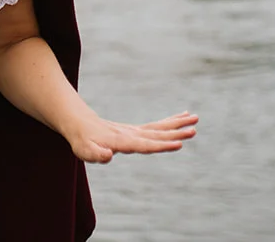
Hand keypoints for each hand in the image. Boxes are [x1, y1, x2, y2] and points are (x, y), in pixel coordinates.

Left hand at [61, 110, 198, 163]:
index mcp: (122, 141)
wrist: (79, 124)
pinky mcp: (136, 130)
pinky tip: (182, 117)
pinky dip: (170, 122)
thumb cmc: (82, 141)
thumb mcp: (84, 151)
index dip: (162, 145)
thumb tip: (109, 156)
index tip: (179, 143)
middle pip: (157, 133)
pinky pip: (156, 126)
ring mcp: (135, 131)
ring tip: (195, 118)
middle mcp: (132, 134)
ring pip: (159, 127)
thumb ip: (96, 155)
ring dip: (177, 124)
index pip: (146, 145)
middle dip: (176, 132)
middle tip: (194, 129)